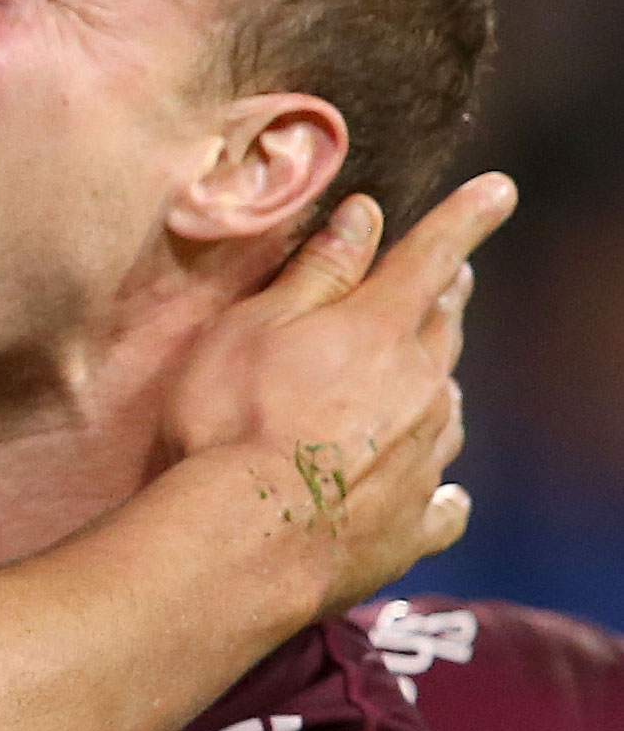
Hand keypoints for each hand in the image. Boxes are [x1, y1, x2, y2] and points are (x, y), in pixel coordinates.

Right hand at [168, 174, 515, 613]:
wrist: (245, 540)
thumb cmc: (229, 421)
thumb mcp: (254, 327)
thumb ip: (317, 274)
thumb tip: (365, 215)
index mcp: (378, 331)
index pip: (431, 258)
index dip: (465, 219)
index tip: (500, 189)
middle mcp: (420, 388)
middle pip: (442, 329)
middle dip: (445, 298)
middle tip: (451, 278)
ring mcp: (425, 460)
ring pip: (447, 406)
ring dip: (437, 383)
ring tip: (426, 379)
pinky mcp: (414, 523)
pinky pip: (444, 500)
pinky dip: (442, 487)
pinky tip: (443, 493)